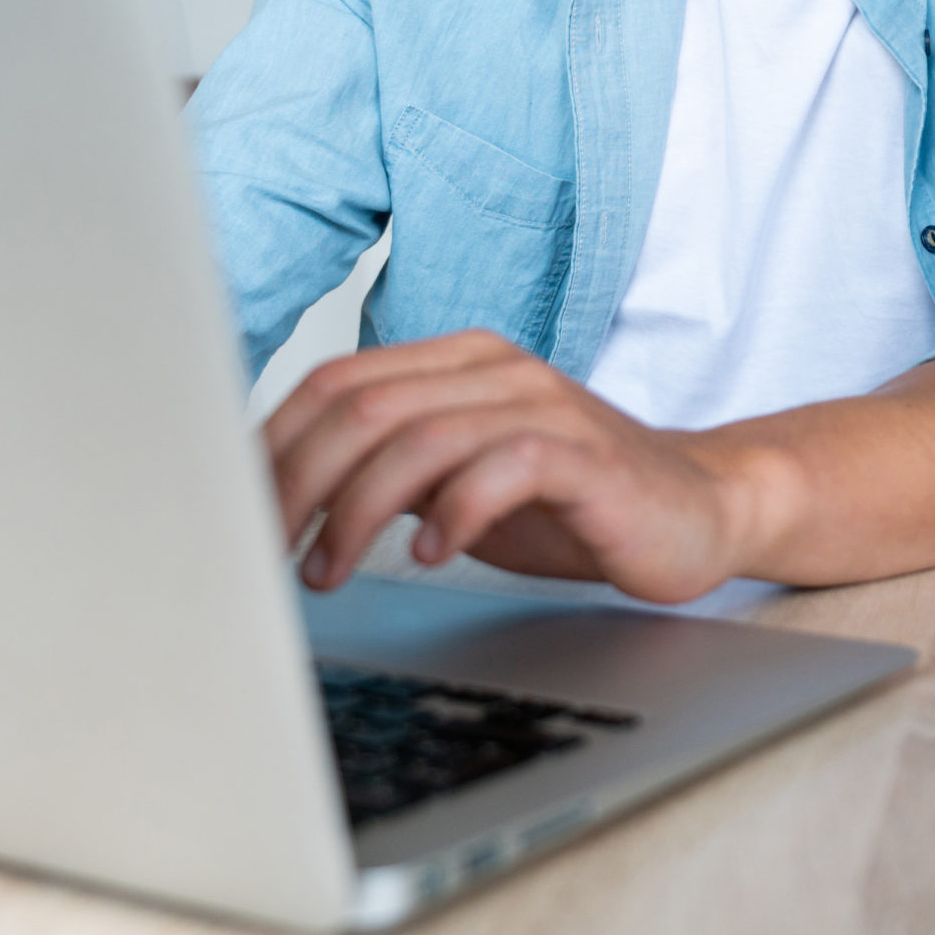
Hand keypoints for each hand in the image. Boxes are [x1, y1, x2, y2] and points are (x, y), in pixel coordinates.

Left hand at [264, 331, 776, 602]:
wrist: (698, 509)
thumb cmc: (573, 502)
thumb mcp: (460, 482)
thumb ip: (388, 473)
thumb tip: (280, 502)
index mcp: (457, 363)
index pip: (335, 382)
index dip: (274, 446)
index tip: (236, 513)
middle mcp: (495, 370)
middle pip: (362, 407)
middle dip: (298, 484)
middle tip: (267, 552)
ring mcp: (542, 406)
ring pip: (418, 437)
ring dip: (358, 511)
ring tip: (331, 571)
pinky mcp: (585, 454)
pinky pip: (502, 467)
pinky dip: (452, 514)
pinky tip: (431, 556)